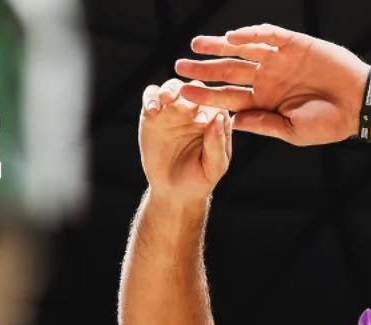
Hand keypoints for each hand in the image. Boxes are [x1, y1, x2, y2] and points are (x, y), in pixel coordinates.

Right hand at [139, 81, 232, 204]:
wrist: (174, 192)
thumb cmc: (199, 180)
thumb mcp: (213, 168)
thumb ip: (217, 145)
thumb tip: (219, 117)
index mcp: (215, 120)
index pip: (215, 105)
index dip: (209, 110)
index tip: (202, 122)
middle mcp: (196, 110)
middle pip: (195, 91)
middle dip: (189, 97)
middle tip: (183, 110)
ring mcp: (174, 109)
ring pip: (173, 87)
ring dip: (170, 90)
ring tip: (166, 100)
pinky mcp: (153, 112)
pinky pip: (151, 95)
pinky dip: (151, 98)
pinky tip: (152, 110)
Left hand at [175, 26, 366, 146]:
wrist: (357, 104)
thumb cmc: (328, 124)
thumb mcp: (292, 132)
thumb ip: (262, 124)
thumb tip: (231, 123)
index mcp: (265, 102)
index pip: (230, 98)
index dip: (206, 95)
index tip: (184, 95)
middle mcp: (268, 79)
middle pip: (229, 72)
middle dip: (205, 70)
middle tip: (179, 67)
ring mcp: (279, 60)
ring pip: (242, 50)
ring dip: (219, 48)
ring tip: (196, 46)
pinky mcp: (293, 43)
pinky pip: (267, 36)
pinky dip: (250, 35)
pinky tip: (232, 38)